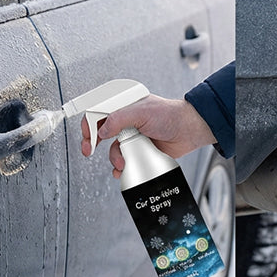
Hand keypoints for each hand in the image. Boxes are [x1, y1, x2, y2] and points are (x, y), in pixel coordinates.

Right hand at [81, 94, 215, 177]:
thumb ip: (118, 119)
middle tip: (88, 150)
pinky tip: (123, 169)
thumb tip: (102, 131)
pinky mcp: (139, 151)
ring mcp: (132, 137)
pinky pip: (124, 161)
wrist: (189, 130)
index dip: (89, 124)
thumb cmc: (170, 115)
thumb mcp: (141, 111)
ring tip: (123, 161)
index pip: (99, 113)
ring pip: (113, 150)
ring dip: (114, 158)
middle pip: (100, 133)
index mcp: (124, 107)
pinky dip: (121, 167)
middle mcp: (126, 122)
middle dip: (92, 142)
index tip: (87, 137)